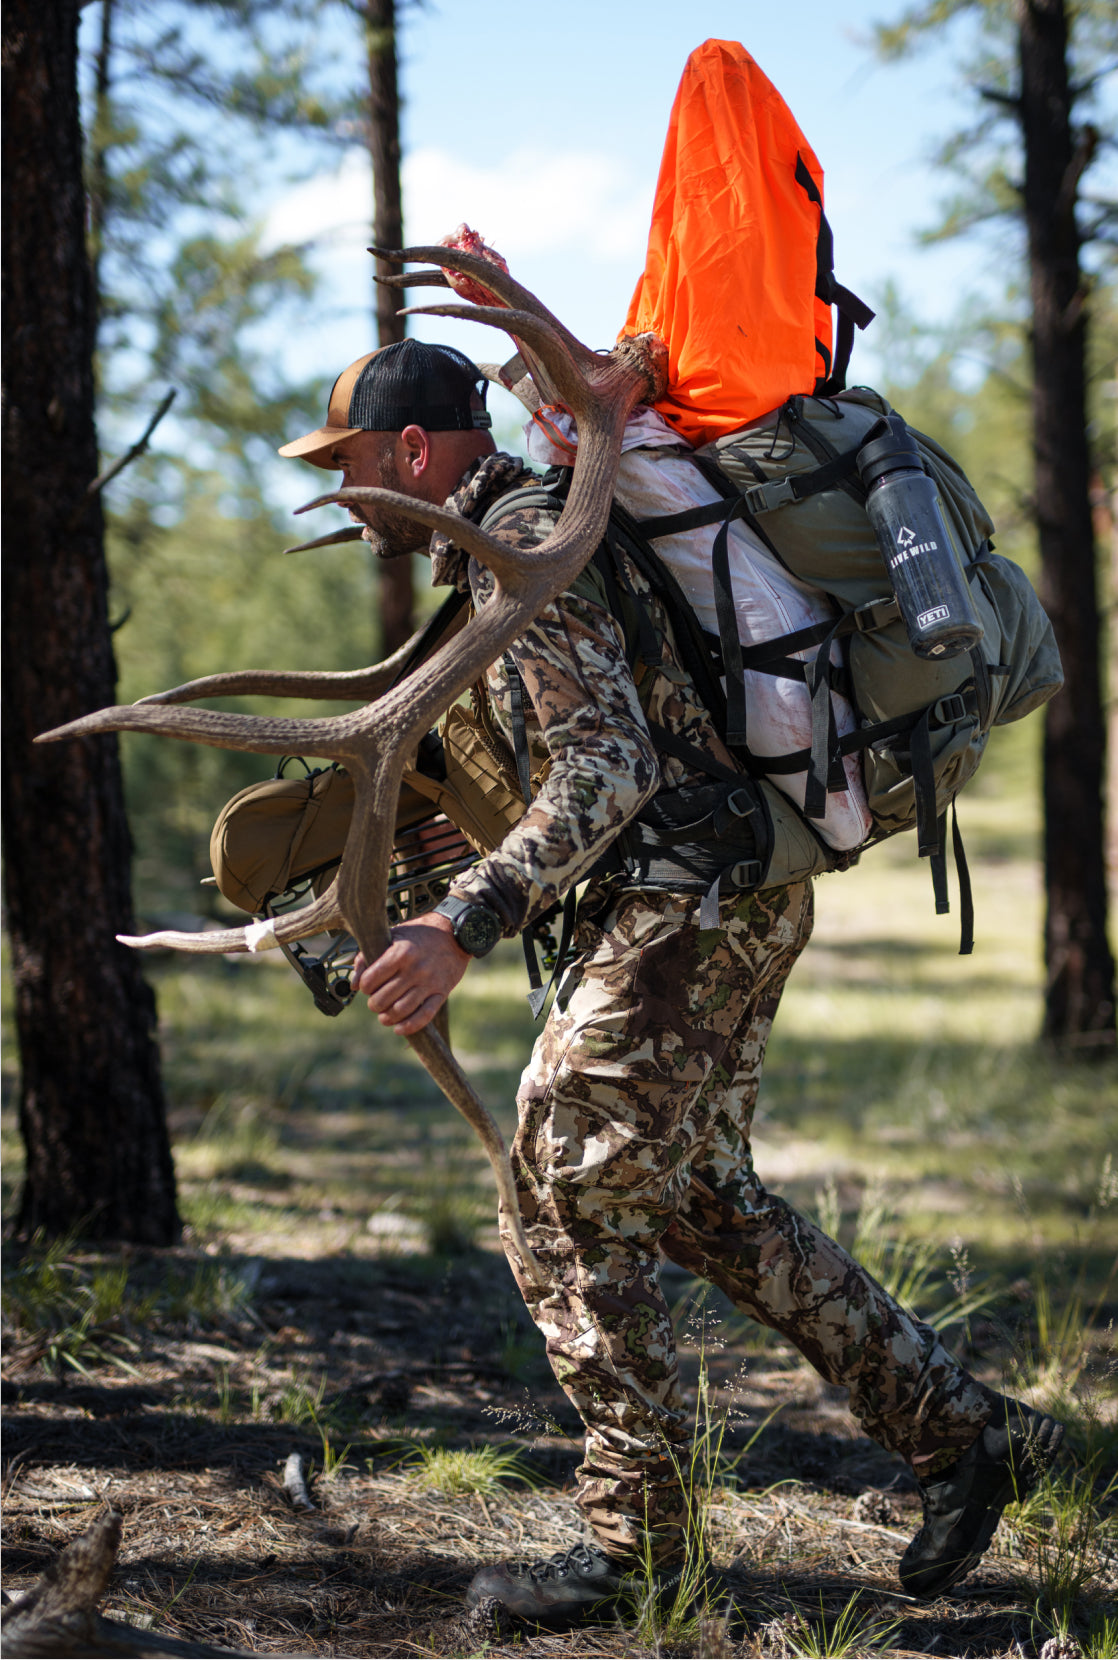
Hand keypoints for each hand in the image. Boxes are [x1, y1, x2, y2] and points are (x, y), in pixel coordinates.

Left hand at [353, 915, 469, 1036]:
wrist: (454, 934)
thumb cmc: (418, 935)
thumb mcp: (391, 936)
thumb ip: (367, 957)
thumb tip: (353, 984)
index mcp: (400, 953)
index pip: (371, 980)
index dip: (365, 987)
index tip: (367, 986)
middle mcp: (414, 969)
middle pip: (383, 999)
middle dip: (374, 1005)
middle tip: (376, 1002)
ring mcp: (429, 982)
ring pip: (401, 1010)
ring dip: (387, 1018)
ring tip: (384, 1016)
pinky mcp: (441, 992)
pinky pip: (424, 1016)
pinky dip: (409, 1026)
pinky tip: (398, 1029)